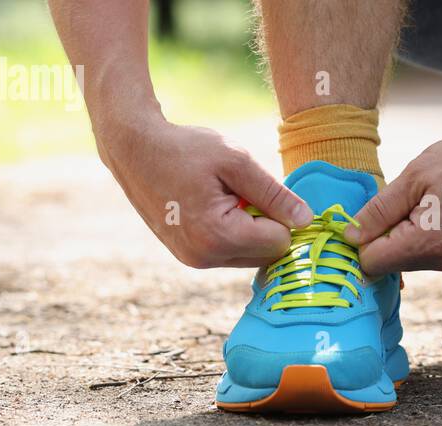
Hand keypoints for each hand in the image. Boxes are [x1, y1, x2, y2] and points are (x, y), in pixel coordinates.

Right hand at [94, 113, 311, 268]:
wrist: (134, 149)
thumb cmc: (186, 149)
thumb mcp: (237, 161)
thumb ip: (275, 194)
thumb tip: (307, 220)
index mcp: (218, 237)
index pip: (281, 242)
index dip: (281, 214)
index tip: (261, 189)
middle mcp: (204, 258)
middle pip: (267, 254)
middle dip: (265, 223)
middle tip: (239, 191)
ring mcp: (194, 261)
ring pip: (250, 255)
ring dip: (249, 228)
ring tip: (223, 196)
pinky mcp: (188, 257)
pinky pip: (230, 251)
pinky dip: (232, 231)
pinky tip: (212, 205)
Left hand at [346, 127, 441, 274]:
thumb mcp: (416, 175)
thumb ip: (380, 210)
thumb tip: (350, 236)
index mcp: (426, 244)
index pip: (371, 263)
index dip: (361, 239)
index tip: (369, 213)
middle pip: (391, 264)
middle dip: (385, 235)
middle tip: (403, 198)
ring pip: (412, 259)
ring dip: (406, 234)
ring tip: (427, 199)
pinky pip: (434, 253)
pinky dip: (427, 235)